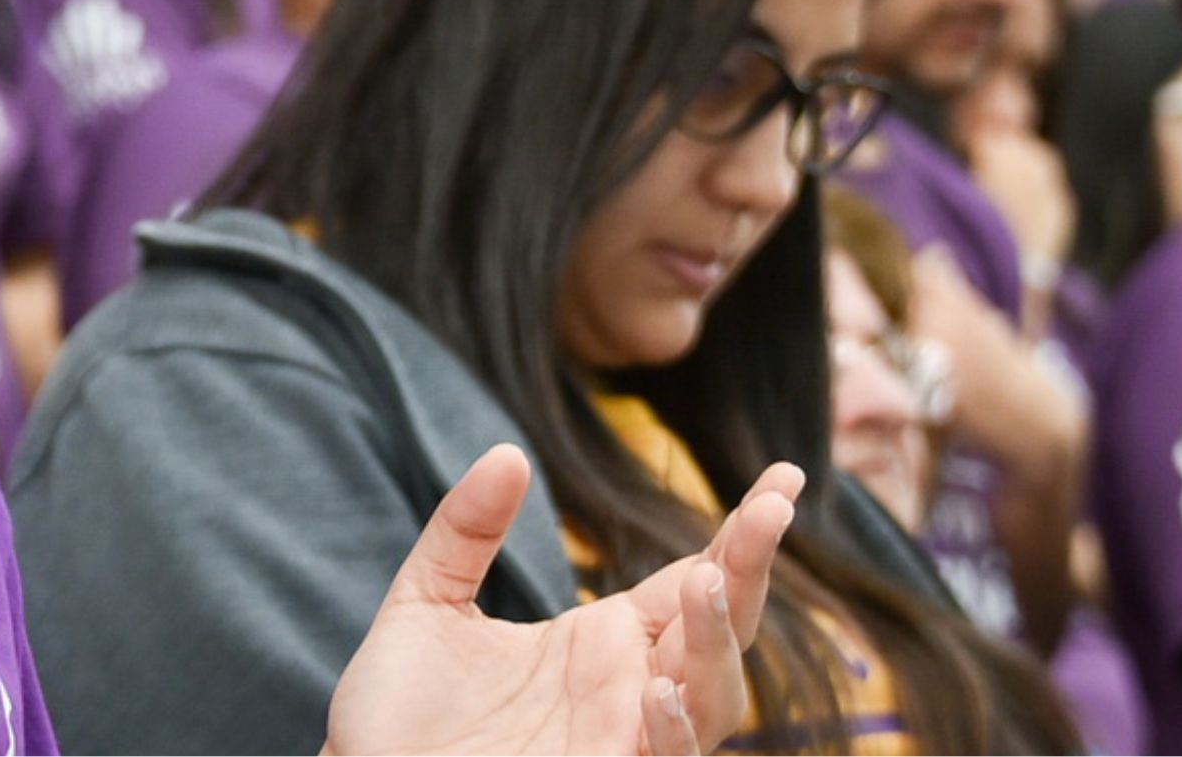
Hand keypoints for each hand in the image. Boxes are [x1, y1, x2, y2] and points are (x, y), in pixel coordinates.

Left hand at [326, 445, 802, 755]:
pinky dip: (675, 731)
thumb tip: (509, 453)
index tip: (785, 474)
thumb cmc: (396, 714)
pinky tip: (657, 688)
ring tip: (704, 582)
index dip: (744, 531)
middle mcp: (627, 690)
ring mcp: (621, 740)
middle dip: (751, 567)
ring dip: (719, 641)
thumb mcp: (425, 602)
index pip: (696, 576)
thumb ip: (465, 529)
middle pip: (723, 627)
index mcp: (603, 641)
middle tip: (771, 505)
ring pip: (714, 698)